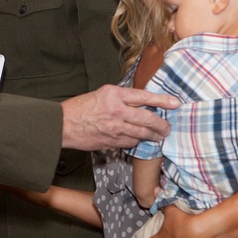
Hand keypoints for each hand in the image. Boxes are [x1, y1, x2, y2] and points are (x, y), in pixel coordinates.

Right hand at [59, 85, 177, 150]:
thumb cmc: (80, 108)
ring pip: (142, 134)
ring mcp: (115, 128)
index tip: (175, 103)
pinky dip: (137, 142)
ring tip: (158, 136)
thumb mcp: (102, 94)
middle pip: (148, 119)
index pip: (144, 97)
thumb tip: (141, 102)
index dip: (162, 101)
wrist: (63, 125)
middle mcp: (117, 111)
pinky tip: (139, 140)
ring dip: (153, 136)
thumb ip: (121, 98)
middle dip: (162, 125)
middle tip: (167, 128)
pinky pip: (131, 143)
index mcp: (114, 94)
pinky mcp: (112, 141)